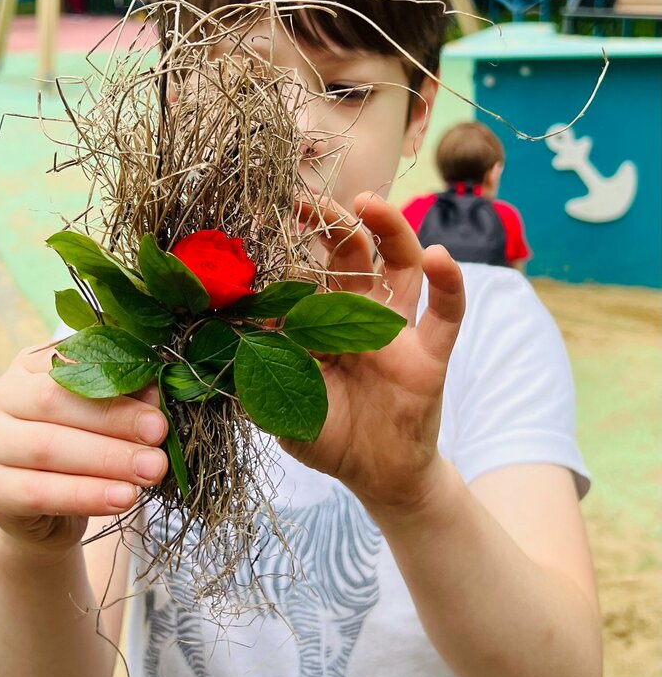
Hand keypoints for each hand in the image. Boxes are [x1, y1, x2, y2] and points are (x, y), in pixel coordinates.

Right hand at [0, 346, 168, 555]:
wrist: (51, 509)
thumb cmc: (85, 446)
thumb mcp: (107, 415)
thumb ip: (126, 396)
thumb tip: (156, 391)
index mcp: (30, 365)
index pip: (72, 367)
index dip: (118, 387)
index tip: (159, 414)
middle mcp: (0, 396)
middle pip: (56, 403)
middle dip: (114, 422)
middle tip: (159, 440)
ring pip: (48, 448)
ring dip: (107, 460)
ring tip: (150, 472)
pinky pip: (40, 492)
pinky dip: (86, 496)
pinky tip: (123, 498)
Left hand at [283, 191, 464, 514]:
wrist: (375, 476)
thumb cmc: (326, 433)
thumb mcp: (276, 402)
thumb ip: (254, 368)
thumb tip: (227, 329)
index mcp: (321, 321)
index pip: (308, 272)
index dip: (289, 248)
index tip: (262, 220)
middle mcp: (361, 315)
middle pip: (353, 254)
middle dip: (332, 223)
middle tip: (304, 200)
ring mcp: (398, 330)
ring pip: (400, 266)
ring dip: (390, 230)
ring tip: (370, 202)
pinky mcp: (430, 353)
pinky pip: (444, 313)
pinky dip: (448, 283)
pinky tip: (441, 255)